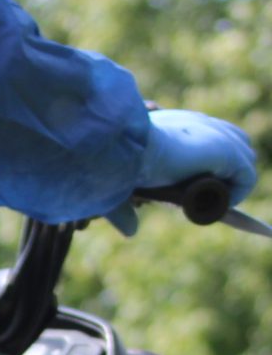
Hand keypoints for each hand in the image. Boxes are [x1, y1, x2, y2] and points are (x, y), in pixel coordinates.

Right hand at [108, 109, 259, 234]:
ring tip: (206, 204)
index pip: (209, 139)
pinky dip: (236, 195)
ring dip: (228, 186)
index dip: (207, 166)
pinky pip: (246, 178)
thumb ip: (126, 206)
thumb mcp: (120, 181)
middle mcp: (201, 123)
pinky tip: (216, 206)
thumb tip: (131, 232)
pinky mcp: (228, 152)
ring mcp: (217, 136)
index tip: (191, 191)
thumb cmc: (109, 159)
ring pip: (241, 165)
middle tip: (200, 200)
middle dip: (223, 175)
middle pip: (233, 147)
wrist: (118, 146)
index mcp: (177, 122)